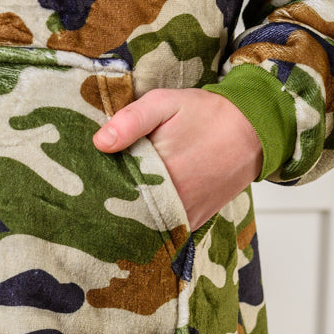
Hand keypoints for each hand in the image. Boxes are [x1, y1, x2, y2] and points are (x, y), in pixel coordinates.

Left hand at [92, 88, 262, 229]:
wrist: (252, 131)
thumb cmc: (205, 114)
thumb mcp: (164, 103)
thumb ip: (131, 121)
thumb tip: (100, 143)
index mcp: (161, 172)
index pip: (114, 190)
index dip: (95, 185)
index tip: (80, 180)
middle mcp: (174, 201)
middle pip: (127, 212)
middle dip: (108, 203)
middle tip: (88, 193)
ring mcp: (185, 214)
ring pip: (143, 224)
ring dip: (126, 215)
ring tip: (107, 201)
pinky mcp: (194, 220)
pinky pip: (163, 229)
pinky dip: (147, 222)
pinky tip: (134, 208)